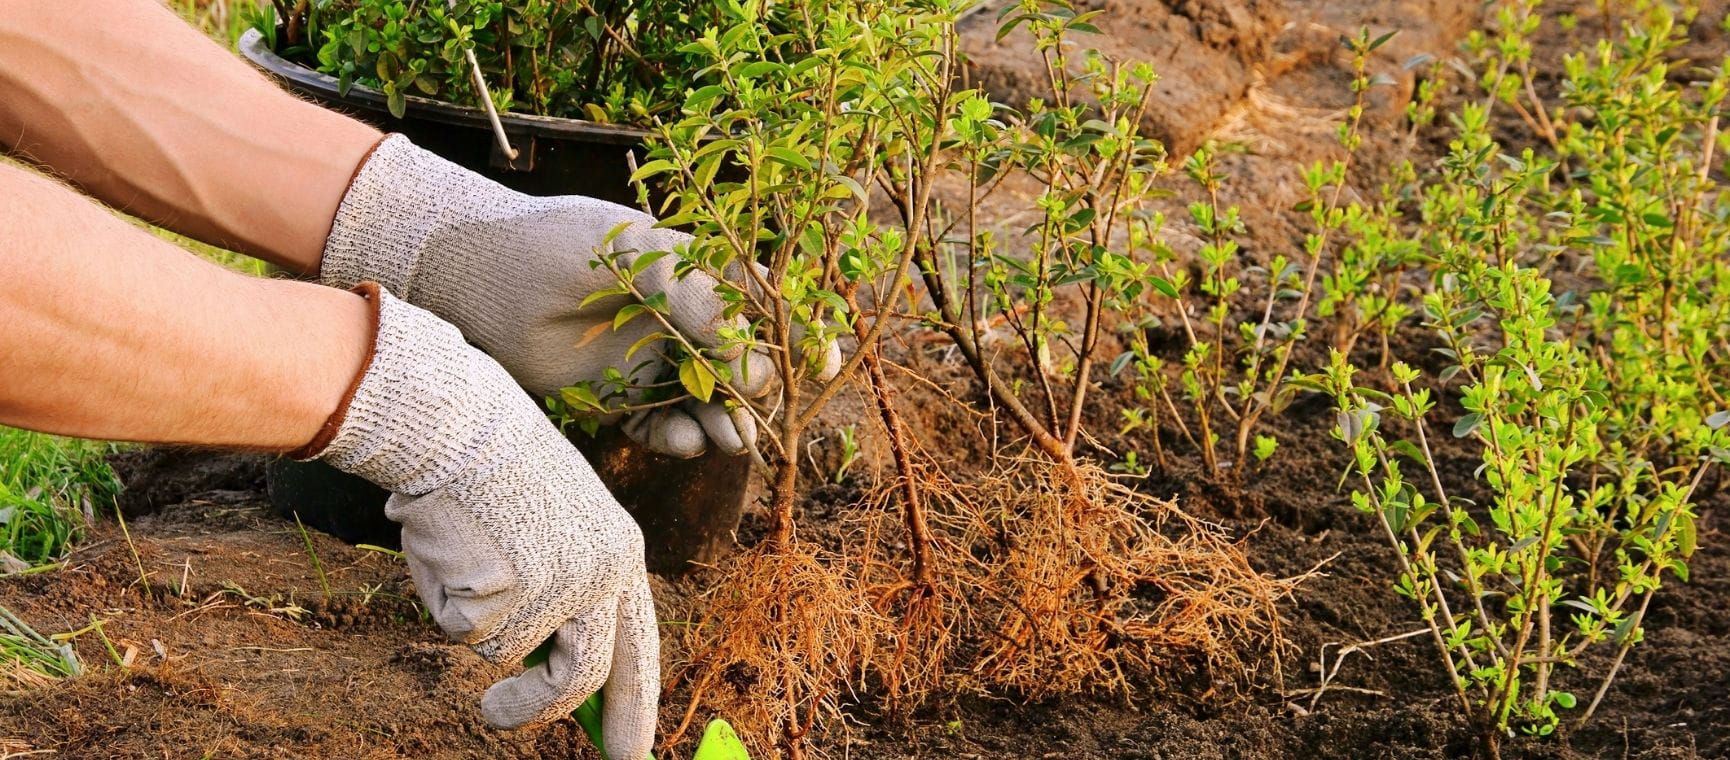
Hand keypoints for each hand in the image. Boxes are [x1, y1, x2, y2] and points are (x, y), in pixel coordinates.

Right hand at [297, 284, 657, 758]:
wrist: (458, 421)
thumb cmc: (496, 471)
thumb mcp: (556, 527)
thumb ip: (567, 593)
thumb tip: (554, 674)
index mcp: (623, 556)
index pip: (639, 649)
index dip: (635, 707)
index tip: (632, 754)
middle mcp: (602, 576)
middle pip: (584, 679)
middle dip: (540, 713)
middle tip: (497, 720)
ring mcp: (557, 587)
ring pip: (507, 654)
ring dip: (475, 625)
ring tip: (462, 564)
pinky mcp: (509, 592)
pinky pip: (465, 630)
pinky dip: (446, 600)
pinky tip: (450, 547)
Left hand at [319, 134, 801, 457]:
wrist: (455, 277)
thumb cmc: (539, 249)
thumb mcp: (623, 259)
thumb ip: (691, 298)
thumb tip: (754, 354)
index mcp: (687, 268)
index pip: (761, 300)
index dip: (797, 332)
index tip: (821, 362)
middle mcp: (675, 315)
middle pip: (744, 361)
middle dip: (761, 392)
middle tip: (757, 416)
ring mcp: (646, 357)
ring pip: (708, 400)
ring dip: (726, 421)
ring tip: (724, 437)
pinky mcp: (615, 396)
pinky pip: (663, 425)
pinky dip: (679, 437)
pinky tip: (681, 441)